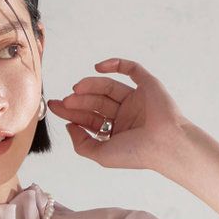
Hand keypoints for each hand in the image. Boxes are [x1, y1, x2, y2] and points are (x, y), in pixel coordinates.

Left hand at [46, 57, 188, 172]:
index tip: (55, 106)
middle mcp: (125, 115)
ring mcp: (136, 99)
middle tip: (64, 101)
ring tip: (76, 90)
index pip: (89, 119)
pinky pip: (131, 69)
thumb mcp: (100, 154)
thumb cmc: (135, 153)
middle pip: (95, 103)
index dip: (71, 113)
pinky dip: (115, 64)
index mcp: (115, 132)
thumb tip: (69, 126)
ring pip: (108, 87)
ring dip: (91, 85)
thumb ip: (81, 143)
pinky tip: (98, 68)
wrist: (164, 143)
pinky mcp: (147, 85)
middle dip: (78, 101)